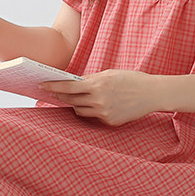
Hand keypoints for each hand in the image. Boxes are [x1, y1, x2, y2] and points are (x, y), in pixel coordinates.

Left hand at [42, 69, 160, 125]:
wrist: (152, 93)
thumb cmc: (132, 80)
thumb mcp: (110, 74)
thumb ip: (91, 79)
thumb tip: (74, 83)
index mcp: (98, 84)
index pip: (68, 86)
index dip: (53, 86)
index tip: (42, 85)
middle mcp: (99, 100)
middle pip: (71, 100)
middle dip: (61, 95)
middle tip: (52, 92)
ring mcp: (104, 112)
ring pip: (80, 110)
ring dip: (76, 104)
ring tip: (75, 98)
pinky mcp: (109, 121)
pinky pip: (93, 116)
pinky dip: (91, 110)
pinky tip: (94, 105)